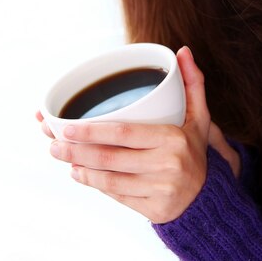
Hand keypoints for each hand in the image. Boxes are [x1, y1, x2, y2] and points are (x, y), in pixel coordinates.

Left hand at [36, 46, 239, 222]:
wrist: (208, 199)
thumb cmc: (193, 151)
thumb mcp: (199, 117)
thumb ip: (192, 83)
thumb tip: (183, 51)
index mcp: (173, 139)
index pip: (125, 134)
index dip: (93, 132)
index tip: (66, 127)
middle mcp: (166, 166)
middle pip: (111, 157)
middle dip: (76, 150)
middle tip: (53, 141)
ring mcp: (159, 190)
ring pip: (110, 179)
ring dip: (80, 167)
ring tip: (60, 155)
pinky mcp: (154, 210)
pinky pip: (117, 195)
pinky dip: (95, 184)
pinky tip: (79, 173)